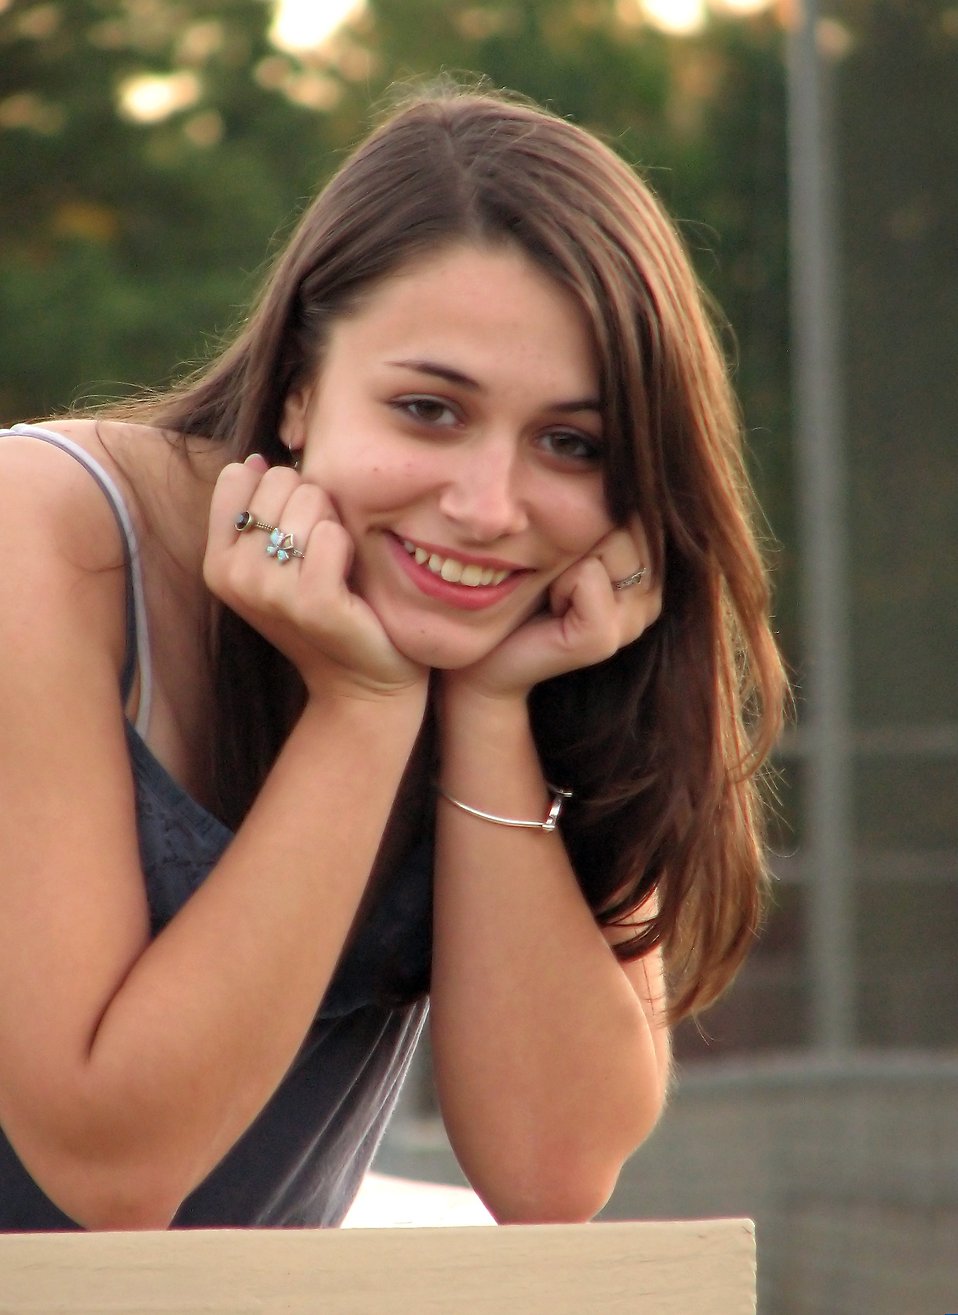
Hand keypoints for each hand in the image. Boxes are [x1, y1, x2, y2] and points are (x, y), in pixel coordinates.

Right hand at [204, 457, 427, 699]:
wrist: (361, 679)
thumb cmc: (325, 608)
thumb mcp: (276, 560)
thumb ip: (260, 511)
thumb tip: (257, 461)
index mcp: (216, 562)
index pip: (239, 475)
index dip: (280, 489)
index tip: (294, 530)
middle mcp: (233, 576)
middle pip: (280, 480)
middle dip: (312, 504)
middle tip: (321, 554)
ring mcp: (269, 591)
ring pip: (309, 499)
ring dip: (334, 524)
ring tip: (335, 566)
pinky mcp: (311, 601)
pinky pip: (332, 533)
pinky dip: (348, 545)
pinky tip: (348, 579)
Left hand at [443, 516, 661, 700]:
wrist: (488, 658)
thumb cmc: (522, 594)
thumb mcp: (564, 543)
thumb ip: (599, 512)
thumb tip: (622, 466)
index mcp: (649, 572)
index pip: (643, 509)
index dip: (597, 515)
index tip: (567, 553)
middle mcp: (651, 597)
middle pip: (630, 524)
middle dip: (583, 535)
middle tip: (555, 573)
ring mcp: (631, 622)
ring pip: (611, 544)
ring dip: (568, 558)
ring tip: (552, 589)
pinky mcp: (602, 639)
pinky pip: (587, 577)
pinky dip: (559, 582)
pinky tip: (549, 605)